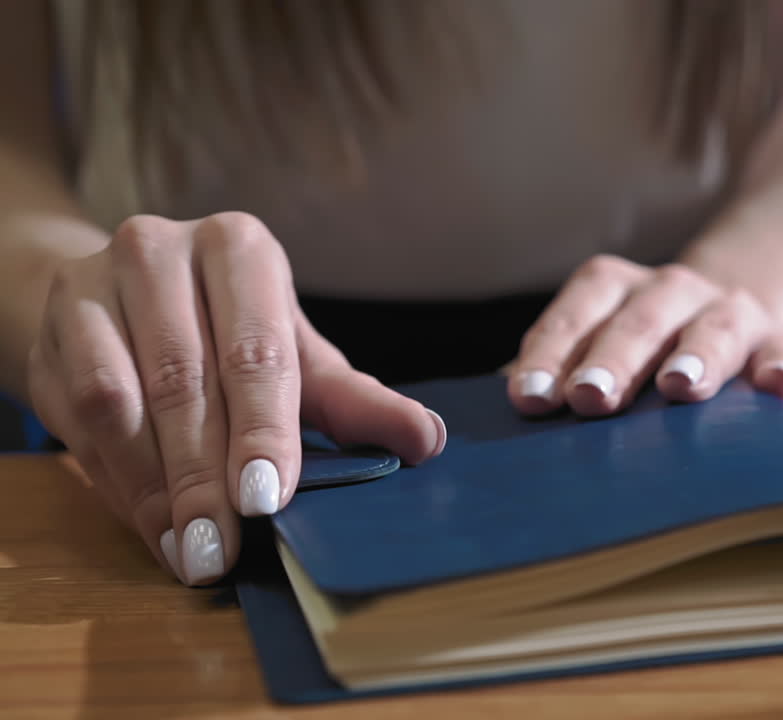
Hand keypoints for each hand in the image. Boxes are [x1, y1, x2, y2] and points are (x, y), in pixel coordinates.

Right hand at [27, 212, 444, 584]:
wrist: (119, 297)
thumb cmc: (225, 332)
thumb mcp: (295, 358)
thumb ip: (354, 401)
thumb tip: (427, 441)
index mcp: (239, 249)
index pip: (257, 350)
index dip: (264, 429)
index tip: (269, 498)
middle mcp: (163, 250)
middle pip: (187, 379)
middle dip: (208, 475)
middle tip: (225, 547)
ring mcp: (96, 283)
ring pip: (122, 400)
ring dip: (158, 487)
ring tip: (190, 550)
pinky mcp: (54, 325)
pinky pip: (77, 414)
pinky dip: (117, 477)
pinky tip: (150, 523)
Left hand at [508, 254, 782, 415]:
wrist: (735, 316)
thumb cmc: (645, 347)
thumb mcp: (600, 341)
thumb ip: (559, 369)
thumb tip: (501, 407)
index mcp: (617, 289)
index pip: (578, 312)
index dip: (552, 351)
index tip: (529, 398)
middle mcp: (673, 291)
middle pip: (640, 319)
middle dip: (614, 358)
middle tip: (589, 398)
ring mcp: (731, 313)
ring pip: (715, 328)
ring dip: (697, 355)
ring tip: (680, 387)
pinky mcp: (780, 345)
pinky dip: (782, 370)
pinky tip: (778, 389)